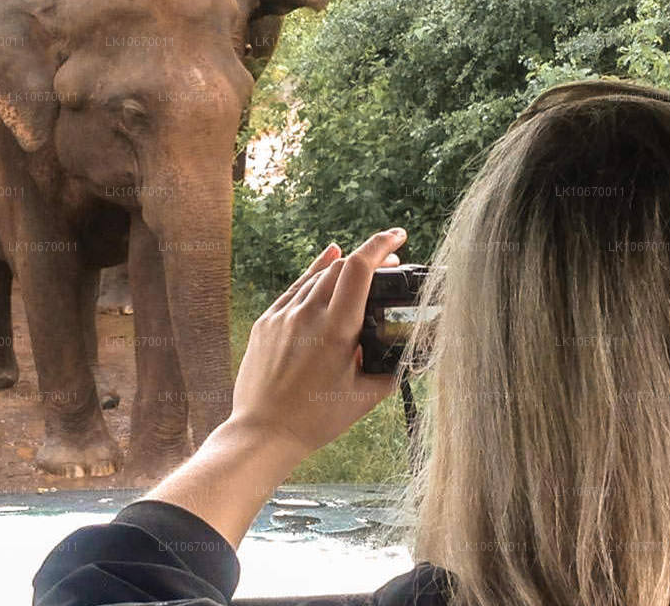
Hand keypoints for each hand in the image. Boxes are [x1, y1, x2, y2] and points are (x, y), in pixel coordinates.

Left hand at [226, 227, 407, 458]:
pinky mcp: (265, 323)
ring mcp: (282, 316)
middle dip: (368, 258)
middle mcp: (307, 315)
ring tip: (362, 270)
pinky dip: (313, 274)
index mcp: (336, 329)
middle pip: (340, 267)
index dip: (380, 244)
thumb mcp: (364, 398)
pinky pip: (293, 289)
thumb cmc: (315, 420)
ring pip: (316, 276)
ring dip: (342, 268)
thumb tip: (406, 356)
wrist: (263, 432)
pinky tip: (326, 261)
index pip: (359, 269)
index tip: (398, 236)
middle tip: (389, 265)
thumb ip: (389, 371)